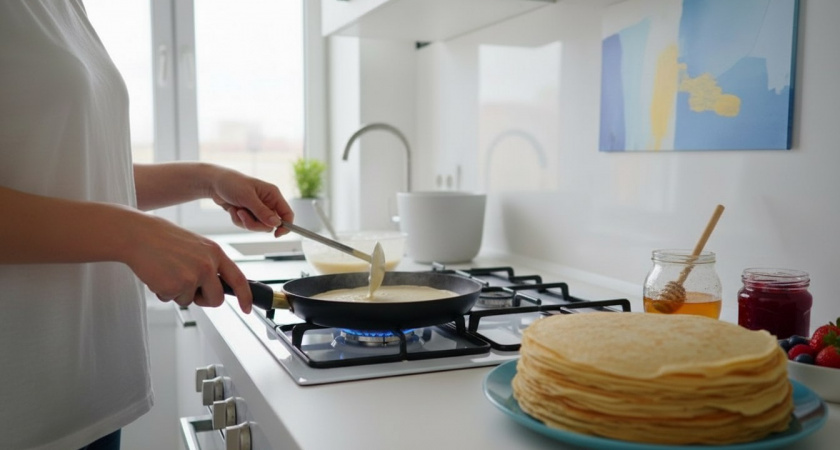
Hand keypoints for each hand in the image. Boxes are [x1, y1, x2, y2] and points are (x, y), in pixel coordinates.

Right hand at [123, 213, 253, 312]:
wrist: (138, 234)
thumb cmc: (164, 239)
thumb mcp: (196, 246)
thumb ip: (210, 263)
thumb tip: (217, 285)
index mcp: (215, 252)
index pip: (238, 279)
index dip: (246, 296)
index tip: (248, 308)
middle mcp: (207, 265)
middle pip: (217, 299)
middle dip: (204, 299)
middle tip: (189, 288)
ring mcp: (192, 276)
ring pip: (191, 300)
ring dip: (179, 292)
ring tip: (168, 271)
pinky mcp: (175, 286)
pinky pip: (173, 300)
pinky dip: (164, 292)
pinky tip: (158, 274)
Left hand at [208, 167, 294, 235]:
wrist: (214, 183)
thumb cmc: (232, 183)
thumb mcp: (247, 197)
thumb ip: (262, 211)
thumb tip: (276, 223)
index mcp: (273, 195)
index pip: (287, 213)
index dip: (285, 225)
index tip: (277, 234)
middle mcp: (268, 203)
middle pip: (270, 224)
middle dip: (255, 223)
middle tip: (242, 215)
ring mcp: (258, 210)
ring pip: (258, 227)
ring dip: (244, 221)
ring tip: (236, 210)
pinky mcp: (248, 214)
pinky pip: (247, 225)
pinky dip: (238, 220)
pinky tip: (232, 209)